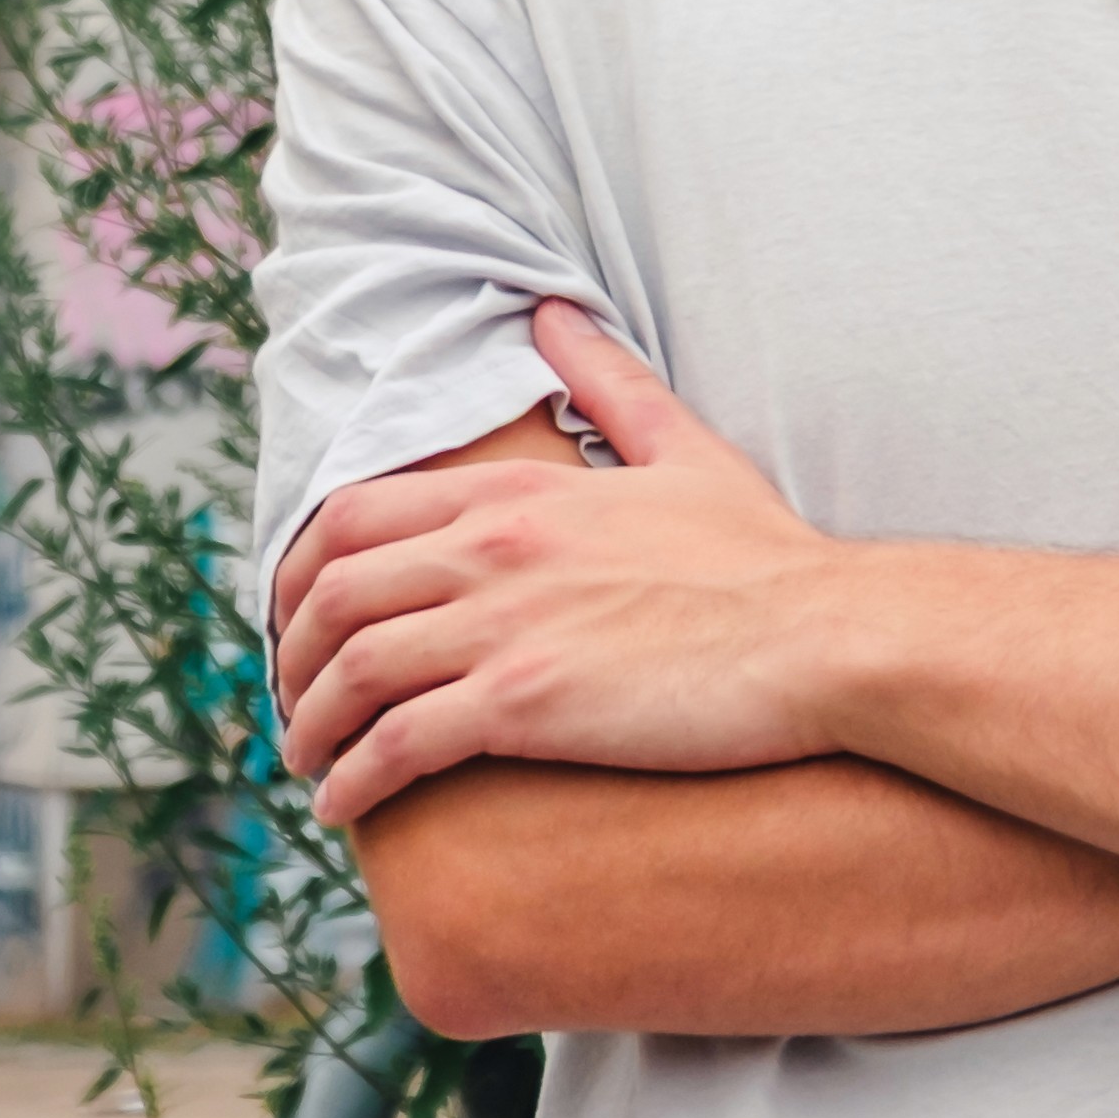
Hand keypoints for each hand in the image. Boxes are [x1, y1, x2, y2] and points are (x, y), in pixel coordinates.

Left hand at [275, 308, 835, 823]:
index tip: (294, 621)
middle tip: (291, 700)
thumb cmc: (768, 558)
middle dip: (290, 655)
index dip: (297, 574)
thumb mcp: (685, 450)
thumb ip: (611, 381)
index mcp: (518, 491)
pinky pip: (398, 745)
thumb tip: (554, 311)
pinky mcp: (525, 703)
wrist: (828, 637)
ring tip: (309, 763)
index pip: (352, 516)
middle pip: (330, 593)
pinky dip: (354, 777)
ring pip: (351, 670)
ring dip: (309, 724)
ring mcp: (505, 626)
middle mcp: (492, 548)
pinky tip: (345, 806)